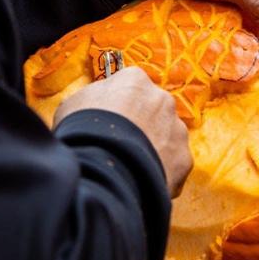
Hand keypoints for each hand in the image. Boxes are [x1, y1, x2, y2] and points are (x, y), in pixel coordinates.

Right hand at [53, 67, 192, 196]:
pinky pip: (173, 164)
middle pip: (153, 110)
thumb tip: (100, 104)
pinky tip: (141, 179)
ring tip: (131, 165)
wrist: (102, 166)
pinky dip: (161, 171)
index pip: (131, 87)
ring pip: (167, 136)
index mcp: (135, 80)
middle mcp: (162, 99)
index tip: (110, 120)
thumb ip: (95, 97)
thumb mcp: (74, 103)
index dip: (119, 106)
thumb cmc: (83, 131)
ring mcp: (177, 129)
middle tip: (121, 144)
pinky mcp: (184, 159)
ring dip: (154, 148)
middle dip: (142, 125)